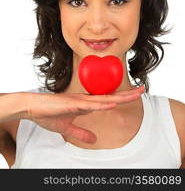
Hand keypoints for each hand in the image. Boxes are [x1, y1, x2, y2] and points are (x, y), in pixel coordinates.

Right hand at [26, 85, 144, 143]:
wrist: (32, 108)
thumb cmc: (48, 114)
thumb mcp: (67, 129)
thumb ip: (81, 133)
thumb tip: (94, 140)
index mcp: (85, 104)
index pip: (107, 101)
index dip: (121, 98)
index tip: (134, 95)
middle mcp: (84, 100)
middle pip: (110, 97)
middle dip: (127, 94)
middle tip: (142, 89)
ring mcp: (78, 101)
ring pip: (102, 99)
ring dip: (118, 97)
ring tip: (133, 95)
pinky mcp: (70, 104)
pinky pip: (88, 104)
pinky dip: (100, 104)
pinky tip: (110, 104)